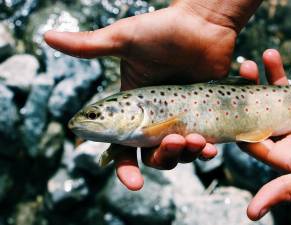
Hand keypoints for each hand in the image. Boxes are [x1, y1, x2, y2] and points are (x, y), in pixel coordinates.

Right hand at [44, 0, 260, 190]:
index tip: (134, 182)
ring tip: (196, 140)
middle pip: (153, 155)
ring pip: (179, 153)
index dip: (126, 167)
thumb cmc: (163, 30)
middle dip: (161, 158)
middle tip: (172, 142)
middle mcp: (154, 117)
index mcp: (132, 108)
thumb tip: (46, 36)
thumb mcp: (124, 39)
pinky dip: (205, 150)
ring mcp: (180, 118)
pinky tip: (210, 146)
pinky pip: (202, 143)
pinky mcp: (202, 115)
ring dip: (185, 155)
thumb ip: (90, 45)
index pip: (123, 146)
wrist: (203, 22)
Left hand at [238, 49, 290, 220]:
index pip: (253, 135)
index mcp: (285, 152)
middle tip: (244, 67)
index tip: (228, 99)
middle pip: (265, 108)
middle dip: (254, 87)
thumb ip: (286, 190)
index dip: (239, 119)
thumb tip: (250, 214)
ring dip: (277, 73)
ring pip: (287, 91)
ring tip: (268, 55)